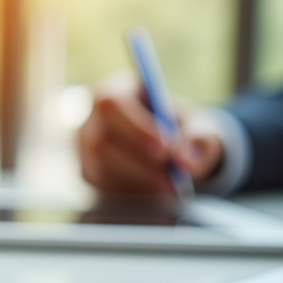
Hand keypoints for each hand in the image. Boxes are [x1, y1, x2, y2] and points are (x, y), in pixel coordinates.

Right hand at [77, 75, 223, 193]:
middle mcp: (91, 118)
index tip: (166, 150)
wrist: (169, 150)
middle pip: (101, 141)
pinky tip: (155, 190)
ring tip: (170, 185)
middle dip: (139, 162)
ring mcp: (84, 148)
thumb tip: (186, 161)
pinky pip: (103, 186)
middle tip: (173, 177)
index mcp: (115, 91)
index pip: (112, 104)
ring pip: (101, 168)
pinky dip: (132, 192)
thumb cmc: (180, 129)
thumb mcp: (198, 127)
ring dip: (139, 180)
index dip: (136, 128)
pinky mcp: (88, 173)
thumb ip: (198, 139)